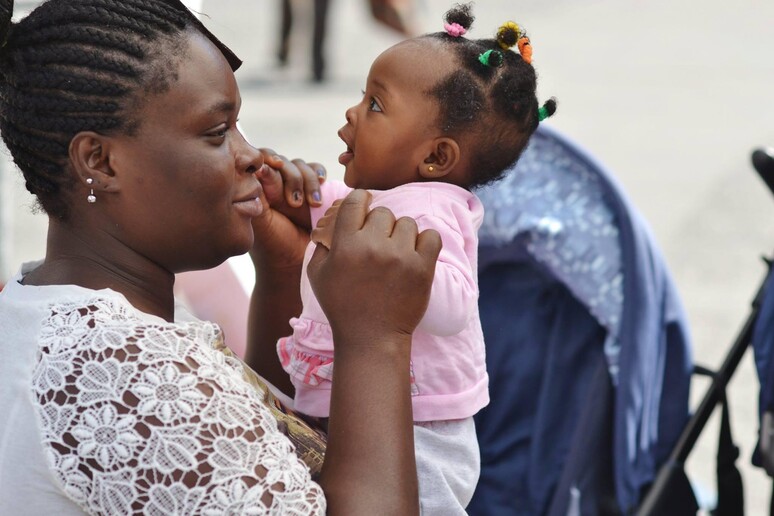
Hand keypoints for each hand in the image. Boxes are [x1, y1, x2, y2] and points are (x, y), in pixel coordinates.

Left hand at [250, 149, 325, 268]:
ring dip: (308, 182)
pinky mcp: (313, 190)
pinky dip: (319, 174)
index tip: (273, 166)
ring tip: (313, 205)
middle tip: (294, 203)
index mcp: (256, 188)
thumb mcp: (260, 218)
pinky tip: (322, 183)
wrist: (297, 263)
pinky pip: (317, 171)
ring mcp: (294, 186)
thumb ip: (257, 193)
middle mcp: (274, 184)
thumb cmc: (273, 244)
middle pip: (283, 161)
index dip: (268, 159)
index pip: (260, 160)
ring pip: (302, 166)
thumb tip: (259, 167)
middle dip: (292, 178)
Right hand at [307, 190, 442, 340]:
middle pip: (383, 212)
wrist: (371, 338)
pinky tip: (414, 254)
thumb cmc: (342, 306)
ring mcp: (400, 257)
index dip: (360, 201)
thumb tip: (331, 220)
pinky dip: (425, 242)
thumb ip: (322, 244)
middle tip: (377, 244)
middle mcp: (373, 246)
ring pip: (406, 223)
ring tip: (395, 254)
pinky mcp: (423, 268)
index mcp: (345, 245)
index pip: (356, 200)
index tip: (363, 209)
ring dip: (401, 235)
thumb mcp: (318, 274)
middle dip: (379, 225)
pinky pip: (431, 236)